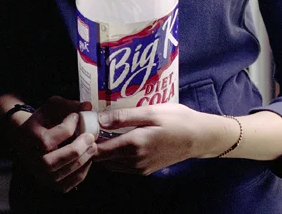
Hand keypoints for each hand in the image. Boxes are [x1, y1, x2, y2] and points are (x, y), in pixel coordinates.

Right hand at [7, 96, 96, 192]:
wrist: (25, 136)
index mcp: (30, 139)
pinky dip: (80, 174)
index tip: (77, 117)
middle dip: (76, 150)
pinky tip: (87, 159)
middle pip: (53, 162)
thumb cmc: (42, 119)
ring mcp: (39, 174)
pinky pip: (66, 185)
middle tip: (90, 137)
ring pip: (60, 175)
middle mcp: (32, 160)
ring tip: (92, 147)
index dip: (67, 127)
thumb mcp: (52, 106)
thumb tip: (88, 106)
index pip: (49, 140)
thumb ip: (69, 105)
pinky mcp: (48, 183)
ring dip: (80, 161)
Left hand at [94, 103, 227, 175]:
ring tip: (100, 133)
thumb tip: (99, 119)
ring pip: (111, 164)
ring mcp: (140, 168)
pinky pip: (122, 166)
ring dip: (103, 152)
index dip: (86, 141)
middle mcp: (134, 161)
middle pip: (103, 159)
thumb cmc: (176, 119)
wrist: (199, 137)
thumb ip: (124, 116)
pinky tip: (117, 141)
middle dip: (92, 146)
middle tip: (88, 128)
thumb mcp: (151, 111)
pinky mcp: (146, 170)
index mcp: (134, 145)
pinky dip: (115, 156)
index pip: (99, 150)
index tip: (81, 128)